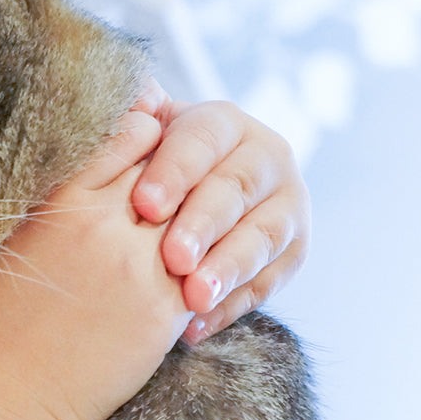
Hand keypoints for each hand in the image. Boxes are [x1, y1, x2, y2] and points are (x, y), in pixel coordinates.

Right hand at [0, 108, 191, 419]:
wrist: (3, 392)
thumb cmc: (0, 316)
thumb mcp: (23, 236)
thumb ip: (67, 195)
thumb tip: (109, 162)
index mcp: (62, 200)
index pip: (130, 135)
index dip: (149, 137)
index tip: (153, 151)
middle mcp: (102, 224)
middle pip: (170, 170)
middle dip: (183, 175)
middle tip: (184, 189)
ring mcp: (137, 266)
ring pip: (196, 217)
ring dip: (200, 220)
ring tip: (187, 233)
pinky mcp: (163, 310)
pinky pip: (204, 270)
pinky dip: (205, 265)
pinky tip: (190, 272)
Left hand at [127, 92, 308, 343]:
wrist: (174, 207)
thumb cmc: (138, 171)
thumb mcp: (131, 141)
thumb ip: (128, 117)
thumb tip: (132, 91)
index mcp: (221, 123)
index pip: (203, 139)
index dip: (174, 171)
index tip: (143, 206)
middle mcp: (264, 156)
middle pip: (236, 188)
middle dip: (203, 225)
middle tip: (173, 259)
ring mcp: (286, 204)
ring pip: (264, 235)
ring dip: (228, 269)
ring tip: (192, 299)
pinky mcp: (292, 251)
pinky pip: (269, 282)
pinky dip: (232, 307)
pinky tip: (195, 329)